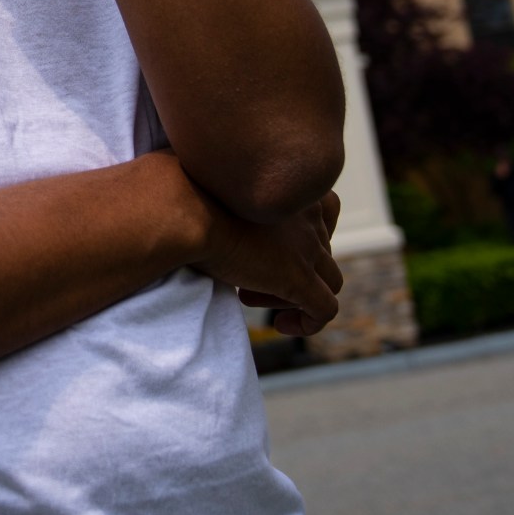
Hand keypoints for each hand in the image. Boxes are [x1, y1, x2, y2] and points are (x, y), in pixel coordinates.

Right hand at [195, 190, 343, 337]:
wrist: (184, 211)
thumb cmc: (186, 194)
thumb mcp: (217, 188)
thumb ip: (232, 197)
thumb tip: (214, 202)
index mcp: (293, 188)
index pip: (325, 210)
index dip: (304, 234)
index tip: (271, 247)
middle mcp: (307, 213)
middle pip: (321, 250)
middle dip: (289, 267)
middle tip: (245, 278)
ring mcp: (306, 247)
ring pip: (329, 279)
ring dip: (296, 293)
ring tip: (253, 297)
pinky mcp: (296, 277)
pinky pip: (324, 309)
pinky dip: (310, 322)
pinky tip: (281, 325)